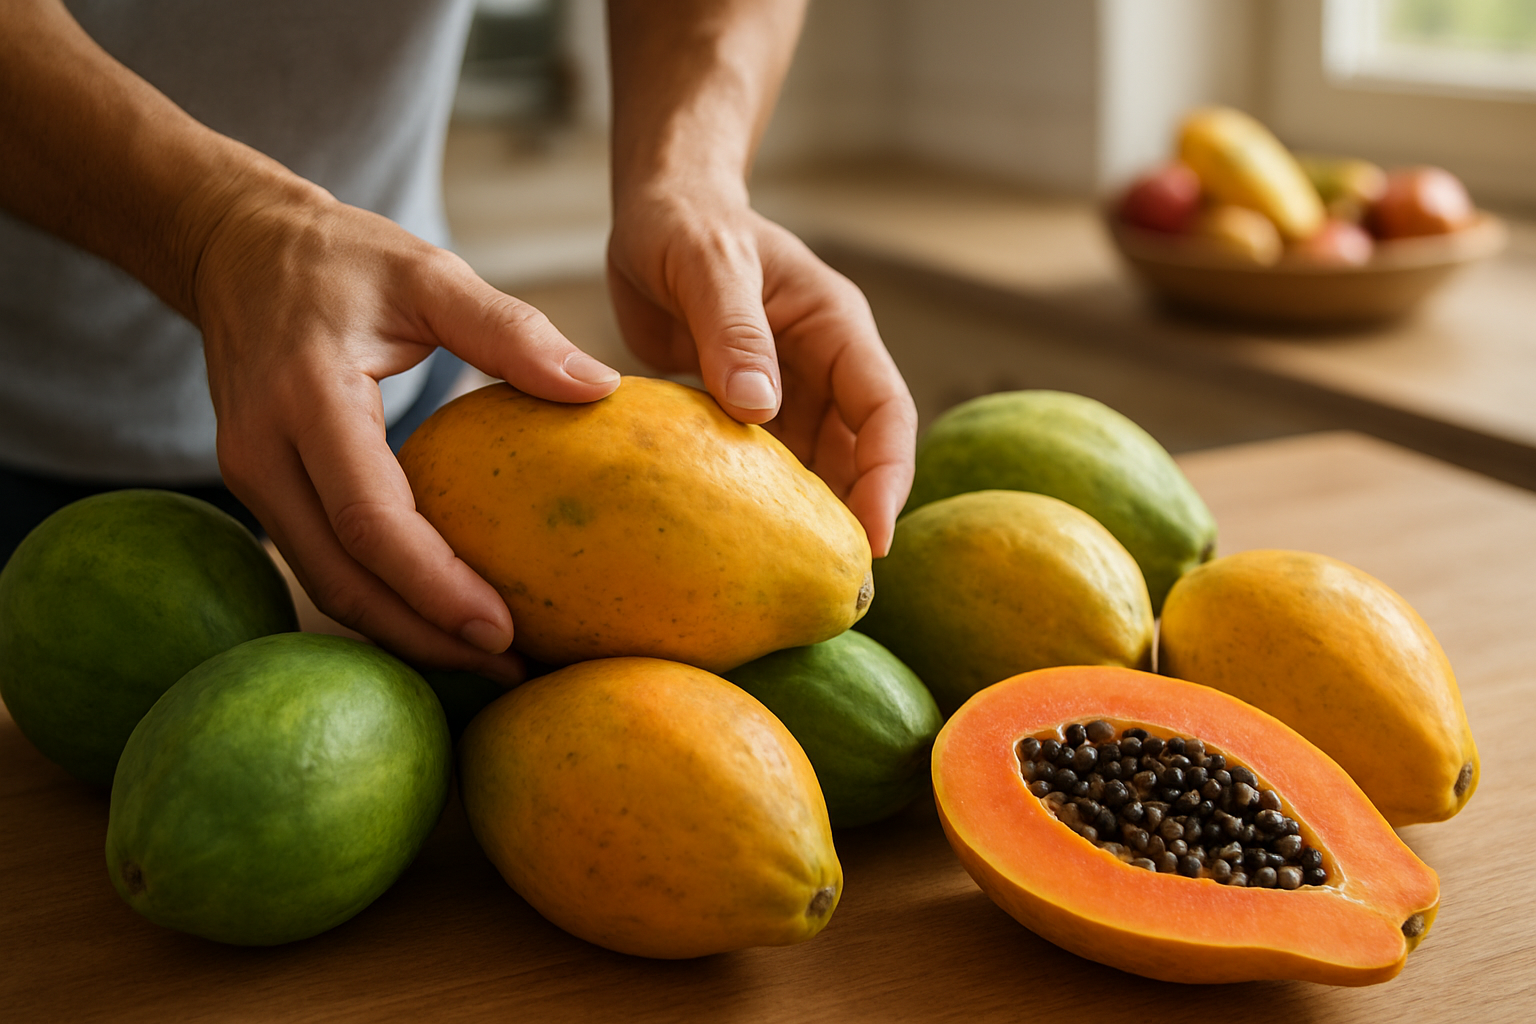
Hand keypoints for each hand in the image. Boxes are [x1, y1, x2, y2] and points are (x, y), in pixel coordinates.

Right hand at [194, 184, 620, 681]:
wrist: (232, 246)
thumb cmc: (340, 257)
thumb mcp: (428, 272)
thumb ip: (510, 329)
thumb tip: (601, 388)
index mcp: (307, 397)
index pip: (370, 519)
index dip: (435, 587)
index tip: (504, 629)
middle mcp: (262, 452)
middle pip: (342, 578)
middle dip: (426, 635)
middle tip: (512, 667)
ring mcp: (249, 477)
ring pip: (326, 584)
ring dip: (403, 631)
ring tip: (488, 659)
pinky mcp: (258, 490)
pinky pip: (321, 563)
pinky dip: (379, 599)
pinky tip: (441, 617)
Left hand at [607, 182, 916, 555]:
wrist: (656, 208)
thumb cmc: (684, 221)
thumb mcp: (706, 266)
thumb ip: (733, 332)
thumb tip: (761, 411)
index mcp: (836, 326)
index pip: (885, 411)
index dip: (887, 477)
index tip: (871, 539)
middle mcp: (823, 362)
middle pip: (861, 452)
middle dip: (854, 513)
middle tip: (835, 585)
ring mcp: (788, 387)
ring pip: (816, 464)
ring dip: (808, 514)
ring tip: (790, 579)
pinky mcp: (747, 404)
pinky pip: (766, 462)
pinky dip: (759, 500)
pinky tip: (738, 543)